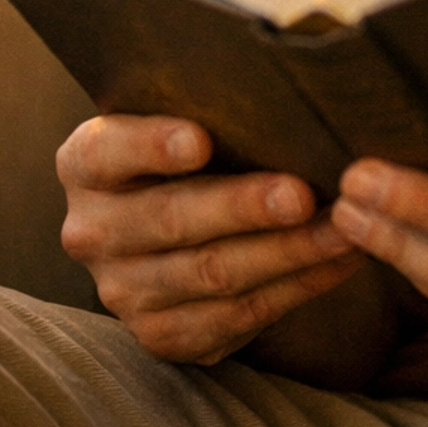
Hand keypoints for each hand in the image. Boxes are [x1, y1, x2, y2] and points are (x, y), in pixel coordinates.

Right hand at [57, 115, 361, 364]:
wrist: (178, 226)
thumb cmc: (197, 150)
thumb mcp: (184, 118)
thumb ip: (211, 106)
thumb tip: (288, 92)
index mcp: (86, 165)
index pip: (107, 152)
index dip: (152, 145)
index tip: (201, 140)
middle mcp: (92, 231)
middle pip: (169, 219)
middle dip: (242, 207)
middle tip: (301, 194)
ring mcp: (124, 291)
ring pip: (211, 274)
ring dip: (286, 252)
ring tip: (342, 229)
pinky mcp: (165, 334)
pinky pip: (237, 316)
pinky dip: (295, 287)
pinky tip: (338, 262)